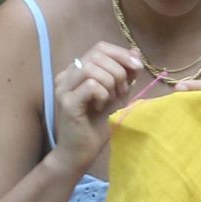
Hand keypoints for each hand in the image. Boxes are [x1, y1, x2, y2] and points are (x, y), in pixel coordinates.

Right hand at [54, 41, 144, 169]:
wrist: (80, 153)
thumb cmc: (97, 126)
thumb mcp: (117, 96)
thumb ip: (125, 75)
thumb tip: (135, 52)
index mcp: (76, 71)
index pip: (99, 48)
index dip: (121, 54)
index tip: (137, 67)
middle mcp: (66, 76)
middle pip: (96, 55)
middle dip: (118, 71)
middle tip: (122, 91)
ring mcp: (63, 88)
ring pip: (92, 69)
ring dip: (110, 83)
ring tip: (111, 99)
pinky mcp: (66, 102)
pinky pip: (91, 86)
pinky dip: (103, 95)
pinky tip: (100, 107)